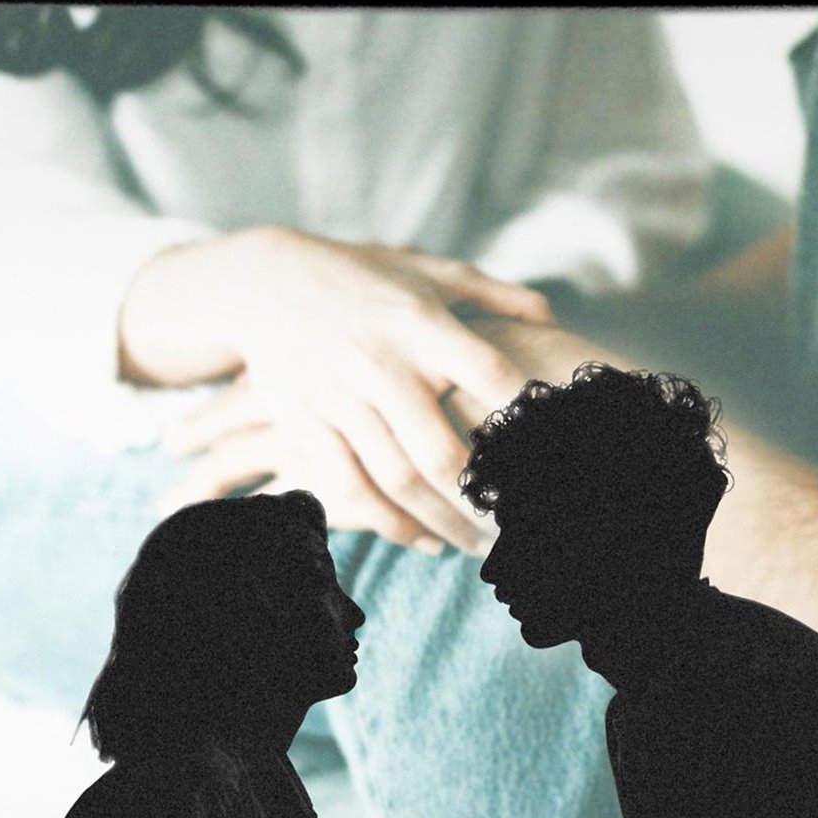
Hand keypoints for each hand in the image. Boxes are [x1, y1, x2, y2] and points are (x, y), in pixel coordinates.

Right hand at [127, 229, 552, 550]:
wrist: (266, 285)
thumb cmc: (363, 278)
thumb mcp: (427, 271)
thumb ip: (491, 296)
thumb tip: (551, 319)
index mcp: (425, 327)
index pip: (490, 376)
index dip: (525, 420)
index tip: (552, 456)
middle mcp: (385, 366)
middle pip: (444, 453)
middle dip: (484, 503)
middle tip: (515, 530)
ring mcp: (343, 401)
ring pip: (400, 482)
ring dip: (444, 523)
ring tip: (477, 546)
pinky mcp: (309, 427)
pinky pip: (353, 490)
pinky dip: (391, 525)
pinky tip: (424, 541)